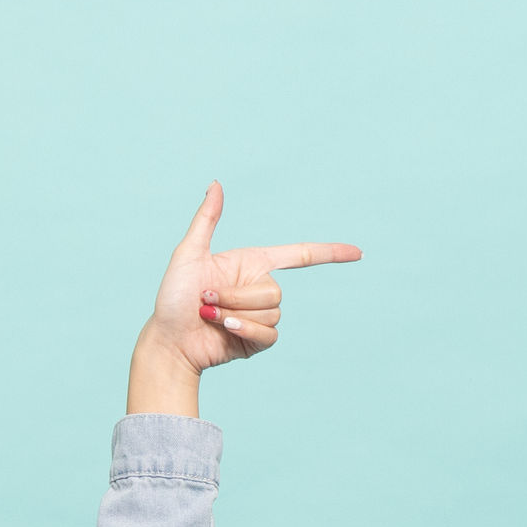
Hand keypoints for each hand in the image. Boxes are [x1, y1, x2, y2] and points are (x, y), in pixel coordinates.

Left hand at [140, 182, 361, 372]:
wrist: (169, 342)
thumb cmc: (172, 297)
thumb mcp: (189, 254)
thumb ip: (207, 220)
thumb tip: (216, 184)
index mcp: (250, 264)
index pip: (299, 255)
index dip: (330, 252)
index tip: (358, 253)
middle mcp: (259, 288)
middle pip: (275, 290)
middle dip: (237, 296)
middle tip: (205, 299)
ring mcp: (260, 316)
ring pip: (272, 311)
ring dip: (235, 314)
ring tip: (209, 315)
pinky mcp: (258, 340)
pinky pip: (269, 333)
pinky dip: (244, 330)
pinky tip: (222, 330)